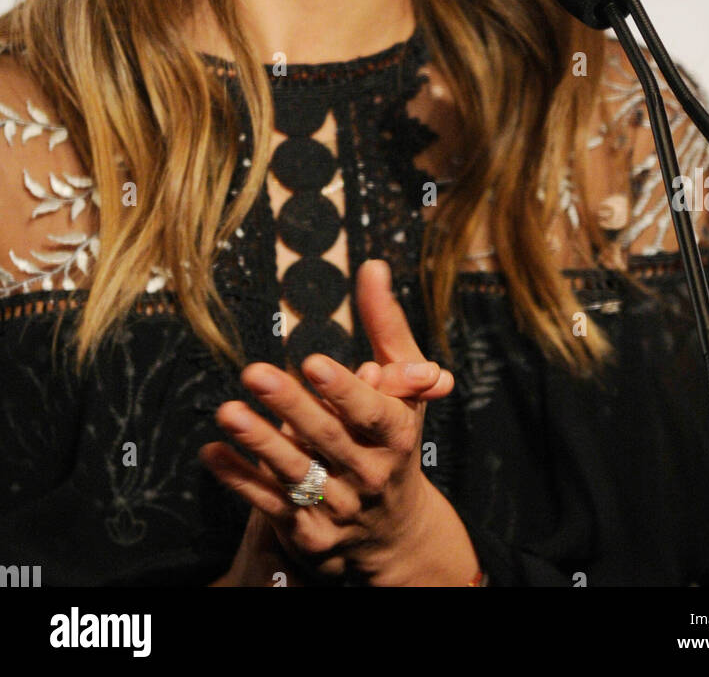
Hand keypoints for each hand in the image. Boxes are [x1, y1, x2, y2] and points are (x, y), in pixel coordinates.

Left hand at [200, 260, 475, 585]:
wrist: (393, 531)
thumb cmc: (392, 436)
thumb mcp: (402, 384)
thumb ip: (386, 326)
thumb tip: (372, 267)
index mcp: (396, 436)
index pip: (372, 413)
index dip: (342, 390)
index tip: (312, 362)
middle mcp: (370, 475)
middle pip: (328, 440)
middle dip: (290, 407)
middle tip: (254, 373)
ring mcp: (339, 509)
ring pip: (296, 474)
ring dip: (260, 443)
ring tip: (229, 412)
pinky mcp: (308, 534)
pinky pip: (270, 505)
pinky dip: (241, 480)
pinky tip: (213, 453)